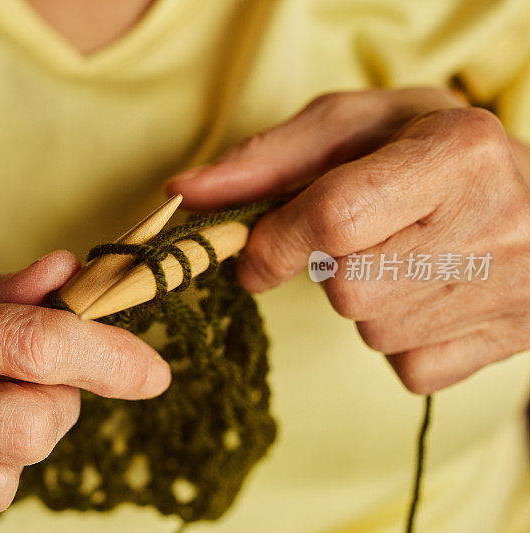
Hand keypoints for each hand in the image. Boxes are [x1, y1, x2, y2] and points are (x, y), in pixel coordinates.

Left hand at [168, 87, 529, 393]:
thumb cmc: (429, 151)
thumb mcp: (355, 128)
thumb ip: (268, 158)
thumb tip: (184, 194)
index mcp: (457, 153)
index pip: (335, 216)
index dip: (275, 241)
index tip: (253, 249)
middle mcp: (495, 223)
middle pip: (347, 286)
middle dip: (328, 267)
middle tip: (361, 236)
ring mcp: (509, 293)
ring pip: (373, 331)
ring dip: (363, 300)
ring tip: (406, 257)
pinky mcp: (509, 343)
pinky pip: (407, 368)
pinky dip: (399, 338)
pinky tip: (428, 295)